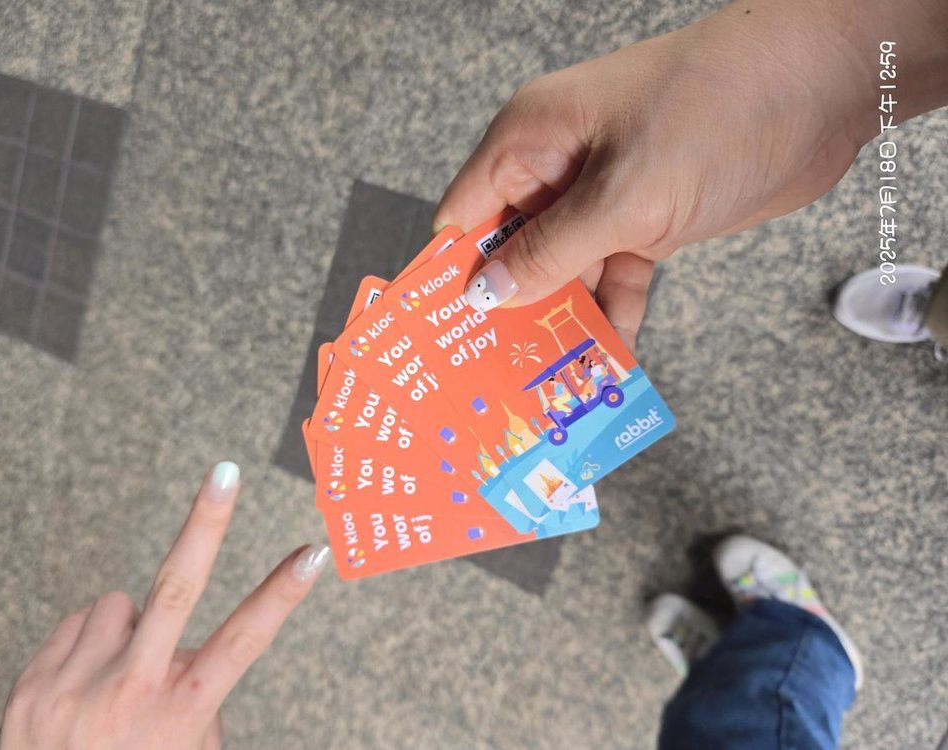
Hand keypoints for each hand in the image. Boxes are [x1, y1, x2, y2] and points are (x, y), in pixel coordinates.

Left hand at [0, 462, 329, 749]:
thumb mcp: (188, 749)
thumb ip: (196, 697)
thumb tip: (182, 642)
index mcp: (181, 713)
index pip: (244, 641)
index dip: (283, 593)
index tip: (315, 551)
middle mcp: (129, 696)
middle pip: (175, 588)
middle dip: (205, 524)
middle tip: (225, 472)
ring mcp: (77, 687)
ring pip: (119, 604)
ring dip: (129, 628)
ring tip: (117, 677)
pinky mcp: (35, 684)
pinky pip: (79, 622)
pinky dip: (91, 643)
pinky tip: (85, 683)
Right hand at [436, 0, 947, 349]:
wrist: (820, 89)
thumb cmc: (715, 112)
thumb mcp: (622, 195)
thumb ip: (550, 251)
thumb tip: (486, 292)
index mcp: (529, 141)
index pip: (464, 217)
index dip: (453, 276)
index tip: (447, 338)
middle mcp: (556, 168)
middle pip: (511, 250)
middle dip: (510, 309)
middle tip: (500, 376)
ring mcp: (602, 194)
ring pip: (563, 269)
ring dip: (564, 319)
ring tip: (553, 380)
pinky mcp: (644, 218)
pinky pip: (611, 274)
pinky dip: (612, 311)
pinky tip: (610, 356)